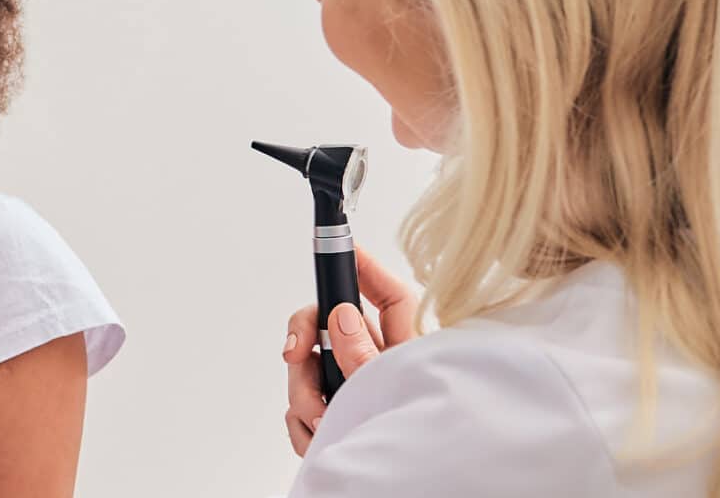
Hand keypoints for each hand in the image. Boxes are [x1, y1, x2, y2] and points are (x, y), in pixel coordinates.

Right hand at [281, 247, 420, 455]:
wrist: (413, 484)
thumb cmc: (423, 434)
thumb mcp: (390, 388)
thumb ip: (363, 353)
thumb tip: (341, 316)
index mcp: (403, 348)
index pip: (386, 293)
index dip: (363, 264)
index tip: (343, 244)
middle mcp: (374, 362)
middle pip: (327, 325)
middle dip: (303, 342)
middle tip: (295, 355)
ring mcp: (351, 388)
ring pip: (306, 370)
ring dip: (303, 395)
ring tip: (323, 419)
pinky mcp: (333, 414)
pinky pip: (300, 409)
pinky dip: (303, 425)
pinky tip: (318, 435)